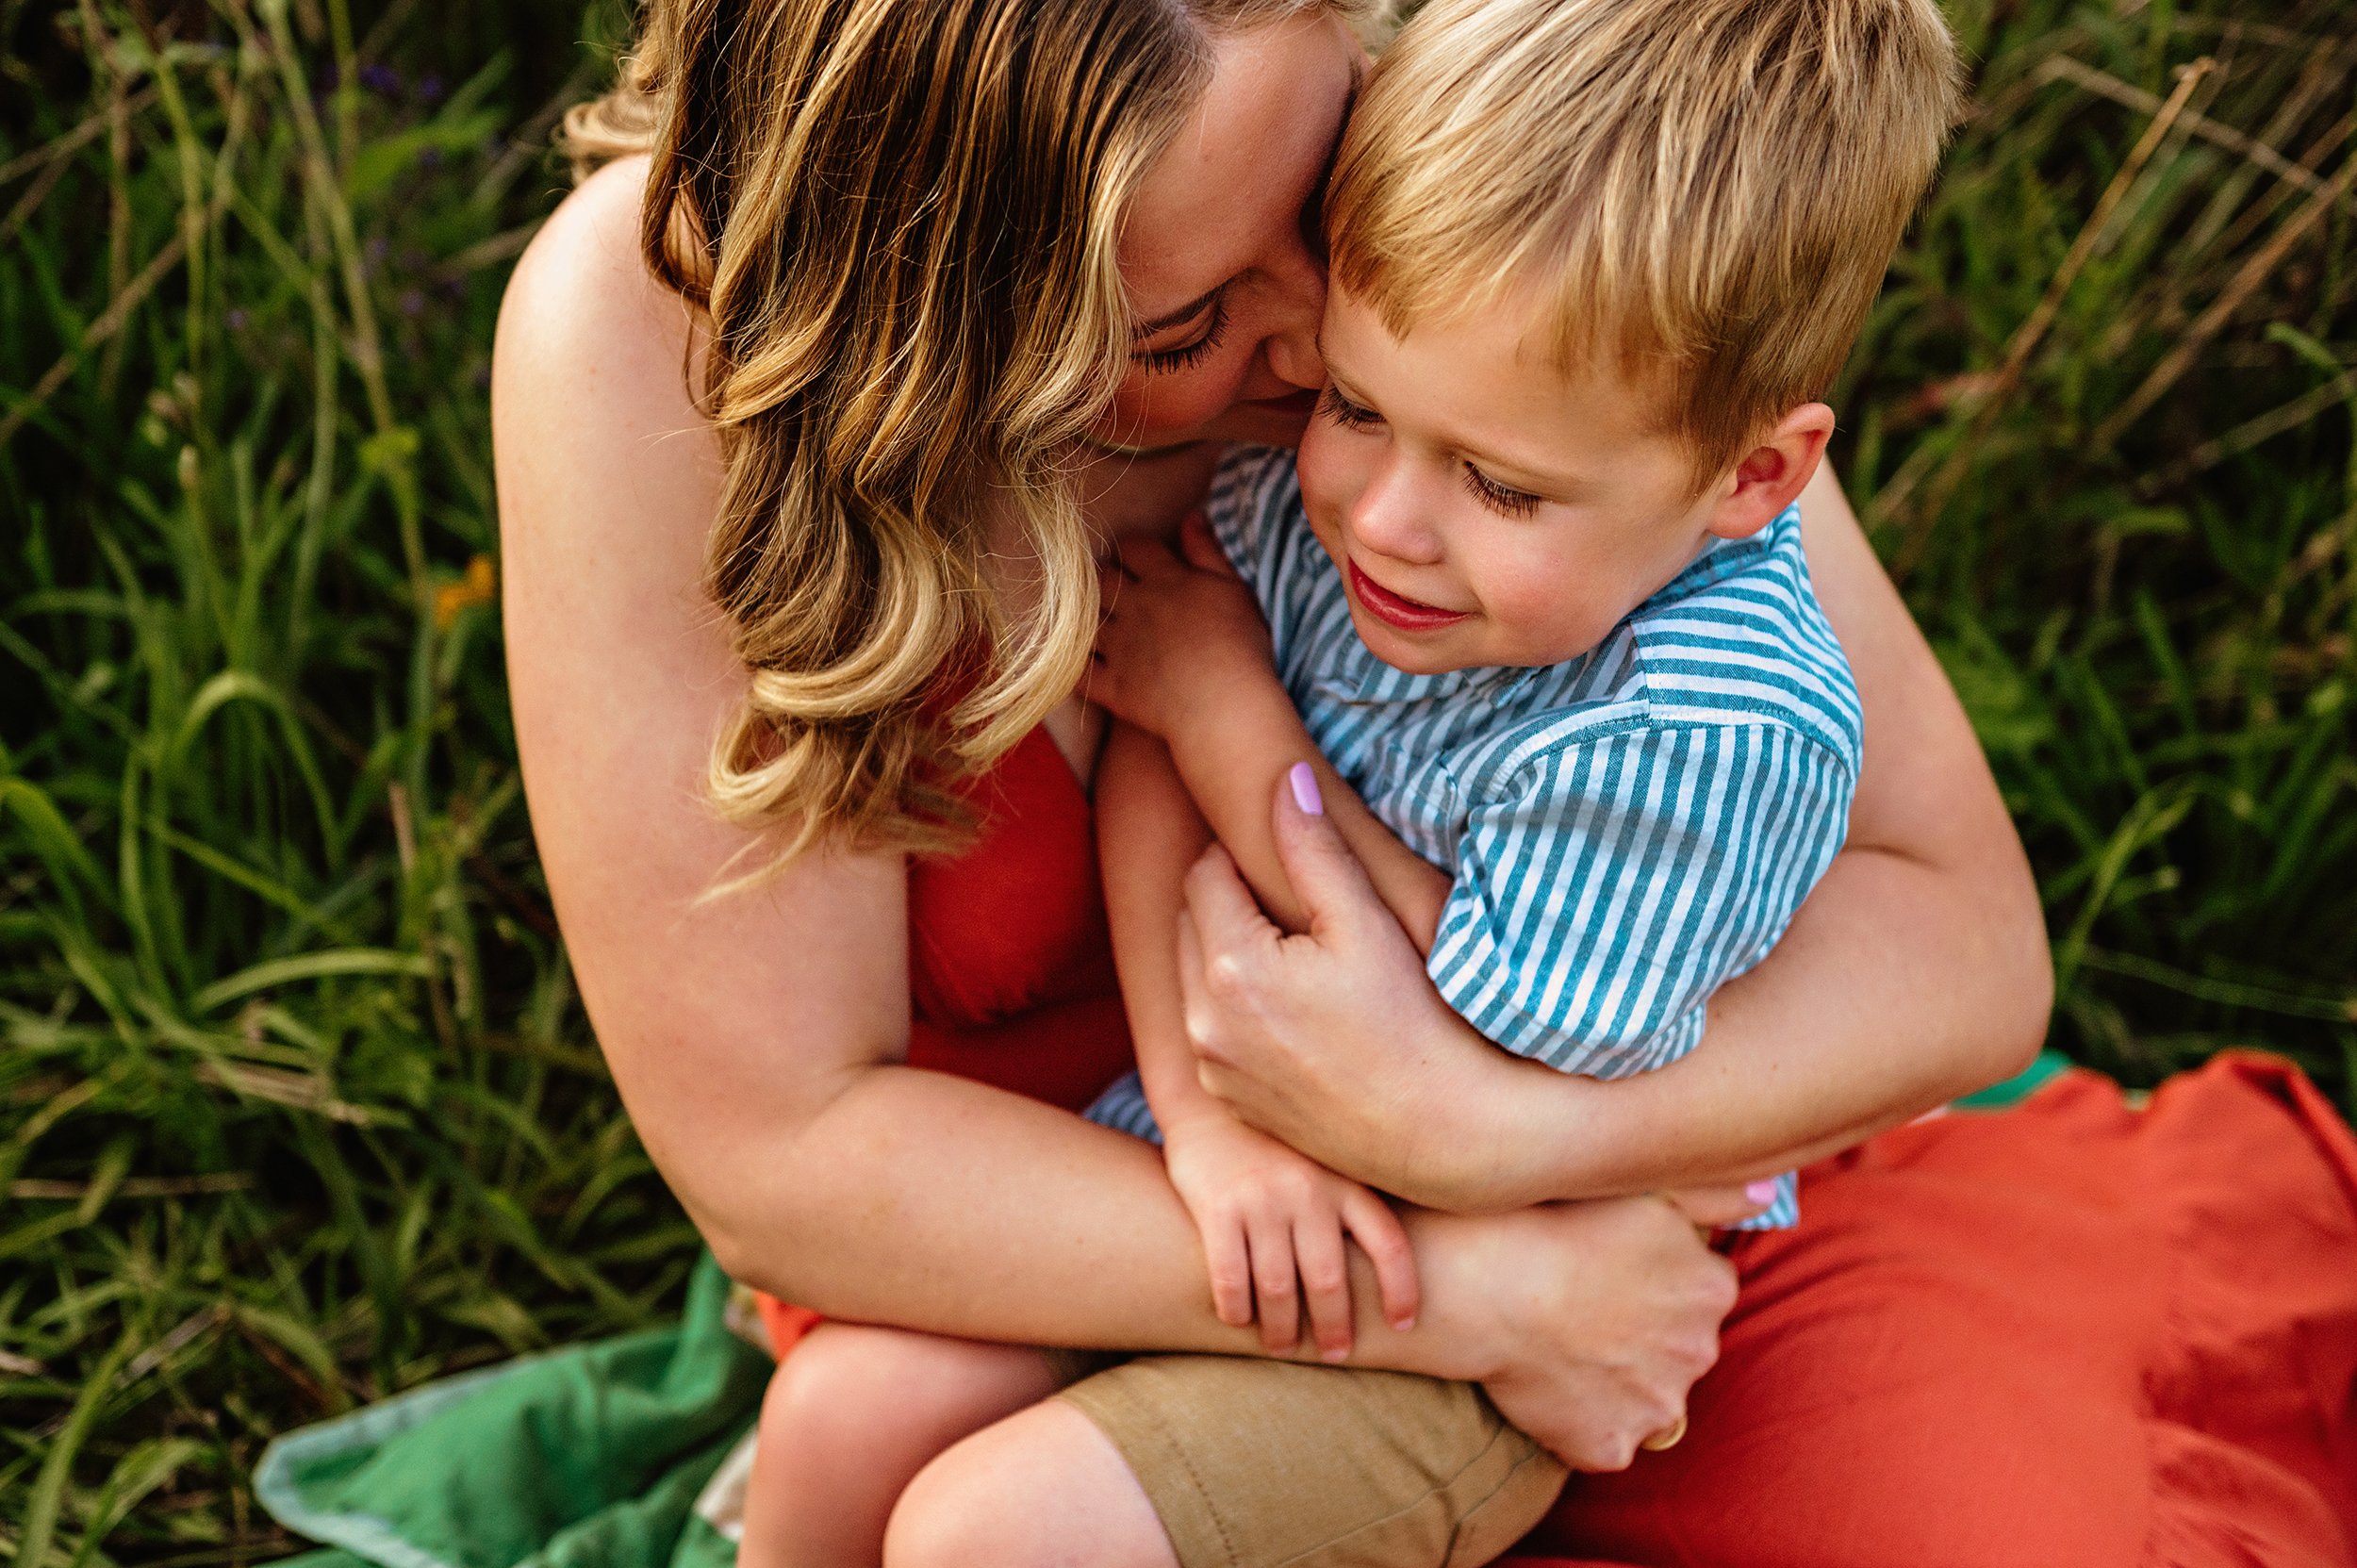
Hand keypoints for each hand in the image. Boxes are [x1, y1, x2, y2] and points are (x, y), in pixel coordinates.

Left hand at [1087, 514, 1273, 739]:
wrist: (1227, 707)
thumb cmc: (1243, 646)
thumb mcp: (1235, 589)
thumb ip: (1208, 552)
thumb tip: (1191, 516)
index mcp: (1166, 580)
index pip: (1133, 547)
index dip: (1131, 550)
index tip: (1137, 558)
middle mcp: (1135, 607)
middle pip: (1101, 579)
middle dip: (1104, 578)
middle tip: (1114, 587)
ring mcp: (1119, 648)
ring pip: (1085, 621)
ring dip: (1087, 619)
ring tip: (1098, 622)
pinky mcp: (1113, 687)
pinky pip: (1080, 674)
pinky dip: (1074, 667)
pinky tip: (1077, 664)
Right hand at [1161, 1110, 1419, 1359]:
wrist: (1207, 1105)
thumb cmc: (1275, 1147)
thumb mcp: (1324, 1159)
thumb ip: (1351, 1200)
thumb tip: (1386, 1264)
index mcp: (1344, 1180)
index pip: (1388, 1244)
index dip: (1401, 1291)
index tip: (1403, 1325)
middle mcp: (1308, 1190)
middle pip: (1330, 1280)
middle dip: (1334, 1328)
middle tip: (1336, 1353)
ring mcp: (1262, 1199)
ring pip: (1279, 1287)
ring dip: (1281, 1329)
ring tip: (1282, 1346)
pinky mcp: (1218, 1208)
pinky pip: (1231, 1276)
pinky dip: (1236, 1309)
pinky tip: (1237, 1320)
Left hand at [1173, 772, 1502, 1207]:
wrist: (1443, 1132)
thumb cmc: (1416, 1021)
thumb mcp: (1367, 922)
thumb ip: (1315, 847)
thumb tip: (1284, 776)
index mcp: (1233, 967)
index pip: (1204, 873)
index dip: (1243, 856)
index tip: (1287, 861)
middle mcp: (1204, 1021)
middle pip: (1191, 922)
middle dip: (1229, 902)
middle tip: (1295, 906)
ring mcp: (1212, 1067)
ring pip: (1197, 978)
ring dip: (1229, 954)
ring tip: (1298, 955)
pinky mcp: (1227, 1101)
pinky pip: (1212, 1031)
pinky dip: (1235, 1009)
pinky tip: (1295, 1011)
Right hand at [1409, 1196, 1737, 1471]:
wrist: (1483, 1283)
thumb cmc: (1552, 1220)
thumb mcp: (1643, 1187)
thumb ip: (1713, 1191)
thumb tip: (1767, 1195)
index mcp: (1712, 1287)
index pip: (1699, 1293)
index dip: (1652, 1282)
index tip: (1608, 1269)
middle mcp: (1700, 1351)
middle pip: (1678, 1347)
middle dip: (1641, 1335)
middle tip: (1580, 1306)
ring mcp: (1658, 1405)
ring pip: (1645, 1397)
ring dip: (1615, 1381)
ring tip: (1559, 1345)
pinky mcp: (1611, 1446)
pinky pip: (1603, 1440)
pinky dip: (1581, 1422)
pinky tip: (1546, 1384)